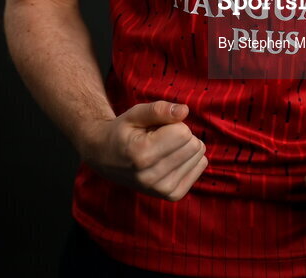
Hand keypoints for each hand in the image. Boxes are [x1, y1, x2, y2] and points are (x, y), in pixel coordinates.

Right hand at [80, 100, 206, 200]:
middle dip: (182, 134)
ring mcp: (161, 190)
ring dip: (185, 147)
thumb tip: (185, 111)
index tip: (157, 127)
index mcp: (141, 154)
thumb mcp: (135, 114)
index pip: (183, 133)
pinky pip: (199, 167)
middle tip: (161, 137)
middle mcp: (151, 177)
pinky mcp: (171, 195)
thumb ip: (158, 110)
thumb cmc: (123, 131)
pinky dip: (190, 158)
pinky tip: (172, 158)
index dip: (174, 123)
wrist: (106, 158)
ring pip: (199, 157)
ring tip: (162, 149)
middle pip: (193, 146)